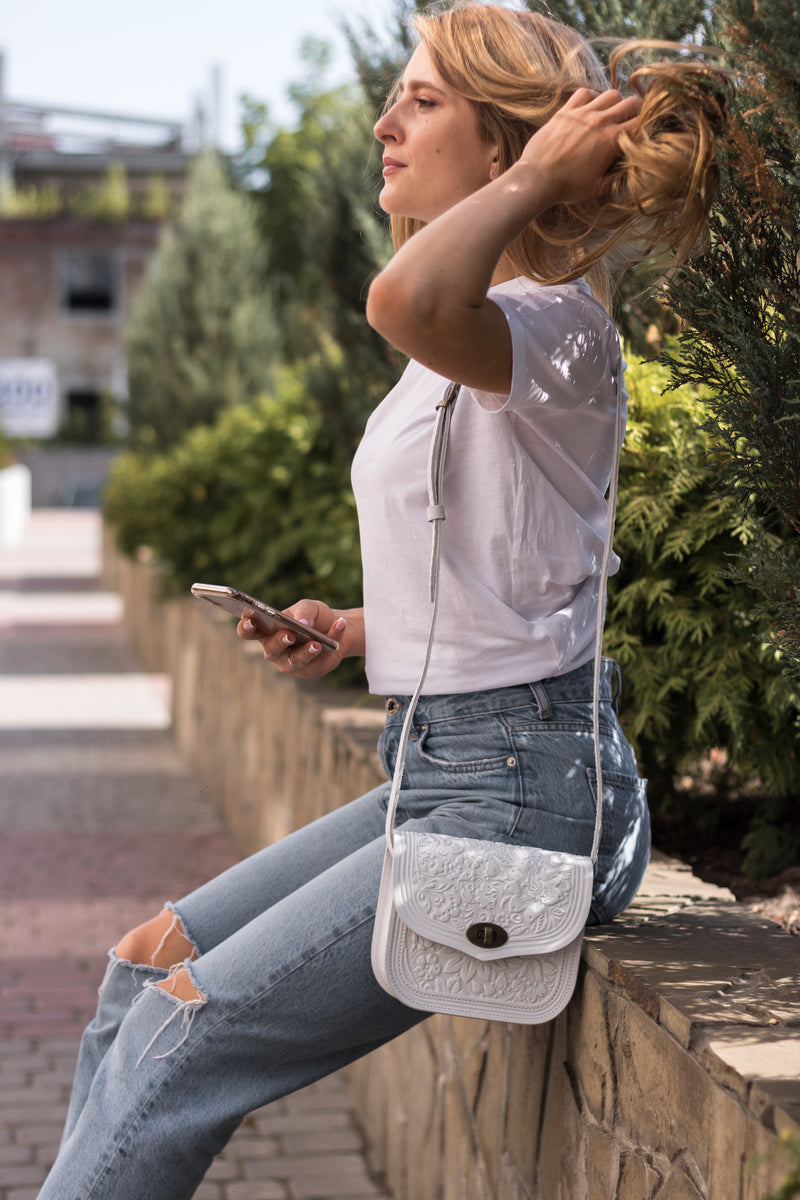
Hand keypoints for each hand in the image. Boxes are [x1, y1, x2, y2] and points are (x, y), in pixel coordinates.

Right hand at [237, 599, 363, 679]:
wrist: (338, 627)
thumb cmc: (314, 617)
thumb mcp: (310, 606)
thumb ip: (303, 611)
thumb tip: (302, 623)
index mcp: (267, 631)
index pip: (248, 631)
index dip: (245, 628)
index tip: (249, 622)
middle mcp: (275, 650)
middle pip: (271, 649)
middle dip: (280, 642)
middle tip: (290, 635)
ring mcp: (290, 663)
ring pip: (295, 661)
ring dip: (307, 651)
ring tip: (318, 642)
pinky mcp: (310, 671)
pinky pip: (318, 662)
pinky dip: (331, 644)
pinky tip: (339, 626)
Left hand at [520, 87, 640, 208]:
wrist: (537, 179)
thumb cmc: (568, 187)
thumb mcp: (597, 188)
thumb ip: (616, 176)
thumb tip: (627, 168)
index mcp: (612, 140)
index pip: (640, 122)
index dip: (645, 125)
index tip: (641, 131)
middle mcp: (601, 121)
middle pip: (630, 102)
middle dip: (635, 110)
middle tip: (630, 120)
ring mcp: (582, 113)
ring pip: (610, 93)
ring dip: (615, 102)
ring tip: (609, 113)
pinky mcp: (565, 111)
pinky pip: (584, 92)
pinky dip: (591, 96)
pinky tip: (589, 107)